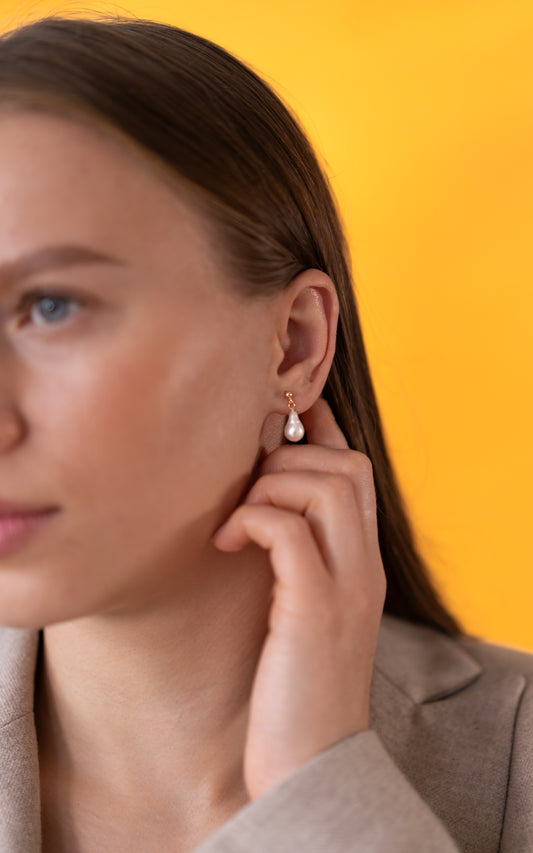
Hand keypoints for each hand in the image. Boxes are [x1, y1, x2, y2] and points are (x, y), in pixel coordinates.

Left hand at [211, 396, 385, 800]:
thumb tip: (256, 511)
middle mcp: (363, 567)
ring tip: (236, 523)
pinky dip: (254, 521)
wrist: (311, 764)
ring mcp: (346, 588)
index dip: (322, 431)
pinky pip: (289, 532)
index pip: (356, 471)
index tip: (284, 413)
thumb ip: (296, 560)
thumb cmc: (294, 686)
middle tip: (247, 492)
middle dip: (290, 458)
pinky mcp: (315, 611)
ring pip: (326, 487)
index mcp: (361, 563)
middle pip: (348, 466)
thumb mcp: (301, 612)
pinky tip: (227, 544)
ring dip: (269, 488)